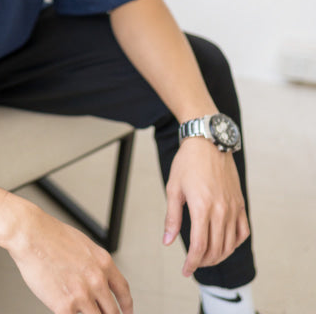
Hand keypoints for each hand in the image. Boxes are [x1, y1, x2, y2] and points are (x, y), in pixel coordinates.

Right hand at [2, 198, 132, 313]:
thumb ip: (94, 265)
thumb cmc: (51, 235)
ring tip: (80, 309)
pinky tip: (66, 310)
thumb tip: (98, 280)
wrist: (31, 234)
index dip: (127, 307)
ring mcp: (82, 295)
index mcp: (104, 263)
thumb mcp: (84, 246)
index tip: (126, 312)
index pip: (124, 292)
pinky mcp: (64, 306)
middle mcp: (97, 280)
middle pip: (112, 311)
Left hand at [163, 137, 249, 276]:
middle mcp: (221, 210)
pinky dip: (234, 243)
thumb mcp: (173, 188)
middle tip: (193, 264)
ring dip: (218, 256)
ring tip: (206, 257)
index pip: (199, 246)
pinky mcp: (240, 203)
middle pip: (215, 249)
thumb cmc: (187, 162)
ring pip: (230, 244)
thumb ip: (172, 217)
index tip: (186, 270)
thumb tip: (168, 241)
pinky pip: (243, 232)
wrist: (208, 142)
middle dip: (203, 262)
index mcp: (202, 207)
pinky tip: (224, 244)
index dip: (192, 263)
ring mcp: (233, 207)